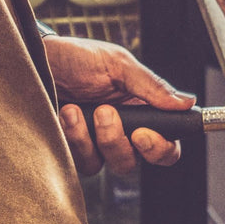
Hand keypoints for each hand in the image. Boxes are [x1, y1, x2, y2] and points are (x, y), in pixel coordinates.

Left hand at [44, 37, 195, 174]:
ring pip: (110, 165)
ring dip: (94, 137)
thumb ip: (152, 87)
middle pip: (137, 160)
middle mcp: (123, 131)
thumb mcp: (118, 64)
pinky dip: (75, 137)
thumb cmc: (78, 58)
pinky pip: (83, 162)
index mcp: (142, 110)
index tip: (143, 134)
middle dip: (119, 142)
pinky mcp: (74, 150)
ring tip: (79, 108)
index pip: (167, 144)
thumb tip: (186, 102)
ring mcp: (97, 143)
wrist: (38, 59)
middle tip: (106, 113)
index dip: (161, 148)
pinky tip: (66, 113)